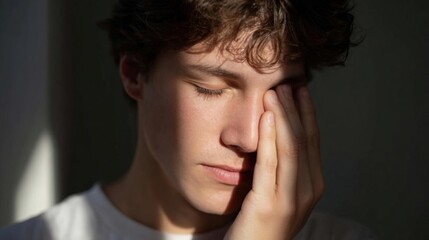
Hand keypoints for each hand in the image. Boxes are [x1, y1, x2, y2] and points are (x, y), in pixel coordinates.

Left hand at [224, 85, 323, 239]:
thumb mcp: (278, 191)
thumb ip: (281, 166)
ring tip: (275, 92)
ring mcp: (291, 199)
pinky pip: (271, 164)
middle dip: (295, 109)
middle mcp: (308, 191)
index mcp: (312, 185)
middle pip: (303, 140)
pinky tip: (268, 117)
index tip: (299, 89)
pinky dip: (271, 138)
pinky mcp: (270, 205)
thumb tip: (276, 132)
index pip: (311, 141)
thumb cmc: (260, 223)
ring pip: (291, 148)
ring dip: (284, 116)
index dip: (306, 113)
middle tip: (286, 83)